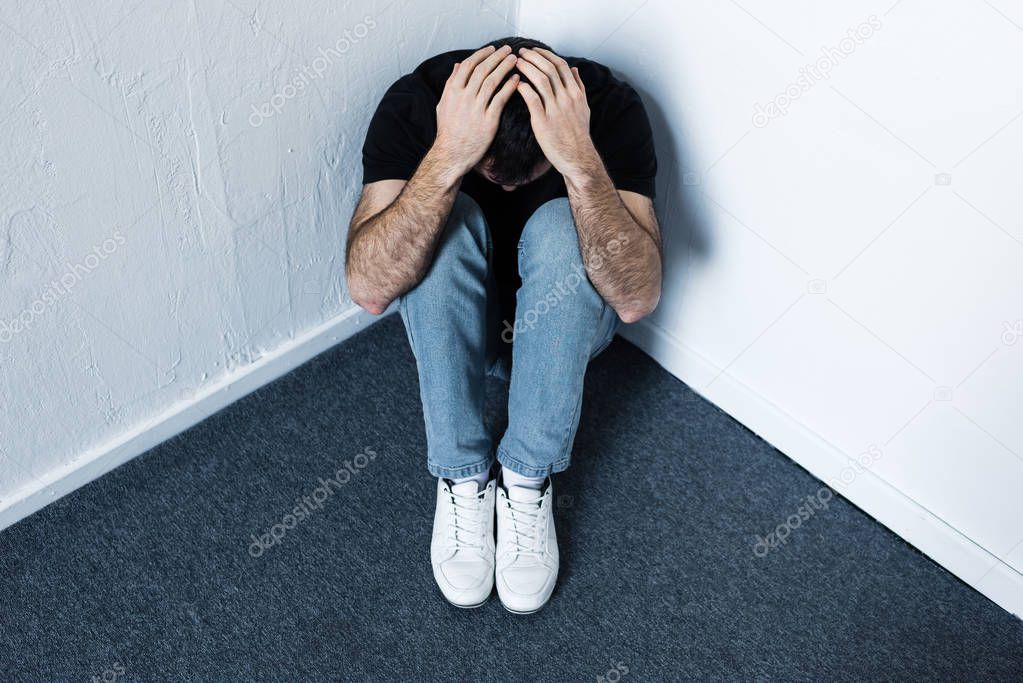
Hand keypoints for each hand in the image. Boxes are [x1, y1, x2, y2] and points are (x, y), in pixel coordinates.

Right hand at [434, 45, 519, 177]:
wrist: (452, 155)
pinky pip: (501, 99)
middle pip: (483, 70)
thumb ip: (451, 83)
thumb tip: (458, 65)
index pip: (469, 65)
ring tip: (515, 60)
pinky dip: (509, 87)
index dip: (482, 54)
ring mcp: (476, 109)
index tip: (493, 49)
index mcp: (453, 91)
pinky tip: (517, 80)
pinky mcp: (488, 121)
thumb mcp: (444, 104)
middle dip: (497, 57)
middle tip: (509, 50)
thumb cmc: (448, 130)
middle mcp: (464, 97)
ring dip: (505, 68)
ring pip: (493, 81)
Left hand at [515, 47, 599, 179]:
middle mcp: (567, 98)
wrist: (577, 157)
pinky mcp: (544, 121)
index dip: (546, 55)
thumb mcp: (584, 107)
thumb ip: (579, 87)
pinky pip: (532, 99)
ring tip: (516, 63)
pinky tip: (516, 83)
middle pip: (549, 69)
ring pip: (541, 80)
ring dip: (527, 68)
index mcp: (575, 93)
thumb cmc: (578, 133)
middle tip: (521, 52)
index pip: (561, 65)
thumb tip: (575, 69)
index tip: (534, 50)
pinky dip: (524, 88)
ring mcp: (556, 109)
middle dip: (533, 57)